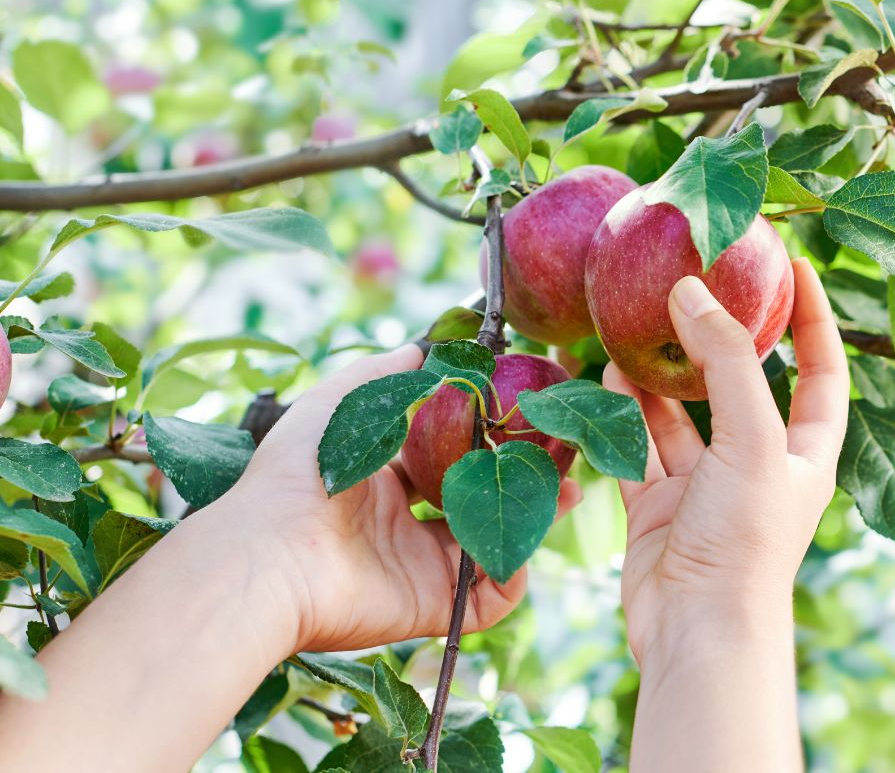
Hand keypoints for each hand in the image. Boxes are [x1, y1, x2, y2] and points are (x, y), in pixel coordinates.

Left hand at [196, 345, 582, 653]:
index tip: (526, 418)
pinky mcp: (432, 605)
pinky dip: (514, 577)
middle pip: (482, 501)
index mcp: (385, 482)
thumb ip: (379, 374)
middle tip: (563, 459)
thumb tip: (419, 345)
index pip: (451, 459)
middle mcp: (406, 525)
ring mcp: (421, 567)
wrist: (272, 554)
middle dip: (525, 480)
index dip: (490, 440)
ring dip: (534, 521)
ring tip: (567, 493)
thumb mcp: (332, 405)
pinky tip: (524, 546)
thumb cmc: (295, 476)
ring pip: (494, 543)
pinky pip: (488, 598)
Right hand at [603, 259, 848, 666]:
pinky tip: (606, 377)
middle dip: (720, 337)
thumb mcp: (752, 439)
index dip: (813, 318)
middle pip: (744, 385)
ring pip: (683, 414)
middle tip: (695, 281)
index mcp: (805, 452)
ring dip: (662, 373)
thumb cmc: (746, 541)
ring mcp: (707, 486)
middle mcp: (759, 464)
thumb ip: (726, 360)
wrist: (697, 632)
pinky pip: (639, 447)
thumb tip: (690, 290)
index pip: (821, 370)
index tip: (796, 264)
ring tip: (636, 322)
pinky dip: (623, 414)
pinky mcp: (660, 507)